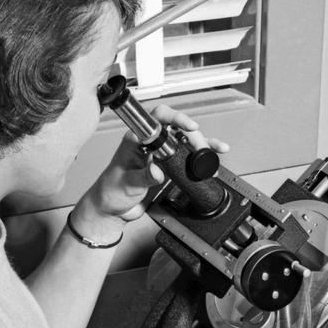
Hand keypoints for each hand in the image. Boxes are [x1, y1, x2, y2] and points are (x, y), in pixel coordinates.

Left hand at [75, 105, 230, 230]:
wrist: (112, 209)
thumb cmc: (111, 191)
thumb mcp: (127, 183)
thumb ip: (143, 176)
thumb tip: (157, 171)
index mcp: (136, 139)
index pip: (158, 118)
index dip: (176, 118)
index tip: (190, 127)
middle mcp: (149, 144)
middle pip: (177, 129)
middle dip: (194, 137)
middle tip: (202, 150)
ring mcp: (159, 155)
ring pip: (185, 142)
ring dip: (203, 144)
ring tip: (216, 150)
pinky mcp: (167, 167)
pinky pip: (186, 158)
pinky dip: (201, 159)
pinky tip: (213, 159)